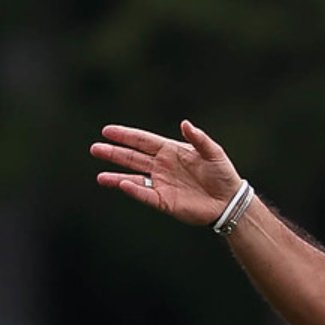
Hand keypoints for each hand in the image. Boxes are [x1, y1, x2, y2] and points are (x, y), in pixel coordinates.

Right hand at [91, 120, 242, 225]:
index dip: (126, 136)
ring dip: (116, 176)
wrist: (229, 200)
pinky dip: (133, 190)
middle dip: (114, 153)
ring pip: (134, 178)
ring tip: (100, 176)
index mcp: (171, 151)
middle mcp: (162, 167)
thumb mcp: (213, 153)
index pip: (143, 141)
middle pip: (133, 158)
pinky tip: (121, 185)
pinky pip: (145, 195)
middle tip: (95, 148)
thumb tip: (184, 123)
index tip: (108, 131)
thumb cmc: (223, 174)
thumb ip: (199, 138)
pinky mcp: (164, 201)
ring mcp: (161, 184)